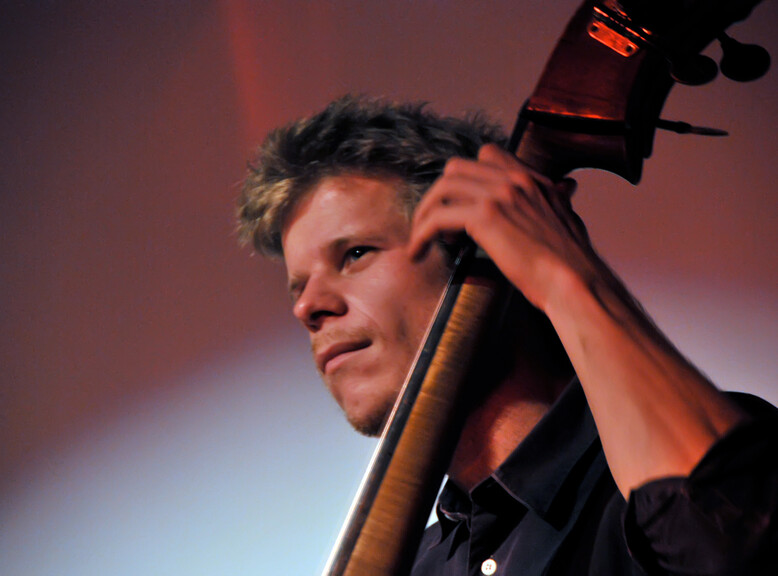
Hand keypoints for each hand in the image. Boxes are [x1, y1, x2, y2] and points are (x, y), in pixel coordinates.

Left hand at [408, 144, 593, 312]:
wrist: (575, 282)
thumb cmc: (572, 262)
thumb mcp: (568, 218)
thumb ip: (559, 199)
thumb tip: (567, 189)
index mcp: (531, 179)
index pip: (488, 153)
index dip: (466, 178)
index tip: (460, 206)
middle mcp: (514, 179)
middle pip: (456, 168)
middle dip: (439, 195)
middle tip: (435, 224)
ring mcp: (499, 195)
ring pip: (442, 189)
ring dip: (425, 213)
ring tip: (420, 240)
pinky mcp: (485, 218)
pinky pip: (437, 219)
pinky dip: (421, 235)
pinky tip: (418, 253)